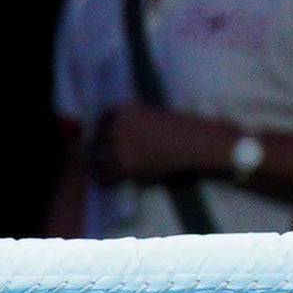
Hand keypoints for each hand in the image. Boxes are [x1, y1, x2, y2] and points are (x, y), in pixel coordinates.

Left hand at [84, 105, 232, 186]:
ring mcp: (120, 146)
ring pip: (97, 160)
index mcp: (123, 110)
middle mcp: (116, 127)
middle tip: (102, 158)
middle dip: (99, 150)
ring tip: (104, 172)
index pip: (100, 121)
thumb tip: (116, 134)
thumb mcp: (152, 115)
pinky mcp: (127, 165)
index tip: (107, 141)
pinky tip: (110, 182)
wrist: (196, 143)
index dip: (103, 132)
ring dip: (99, 166)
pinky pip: (106, 175)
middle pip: (95, 141)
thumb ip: (133, 121)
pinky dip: (106, 180)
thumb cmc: (181, 128)